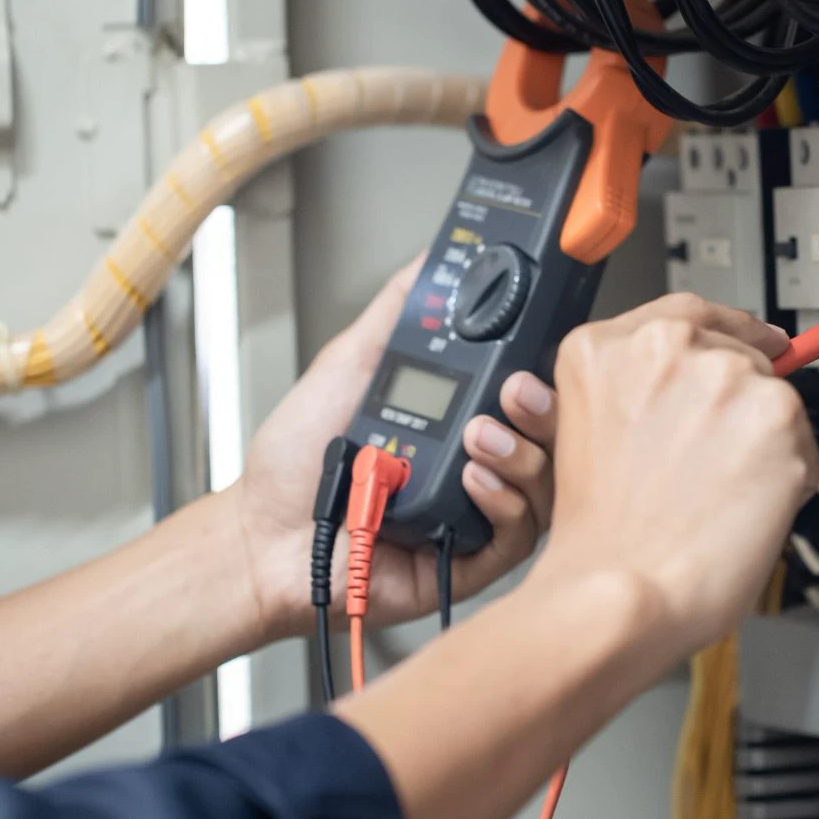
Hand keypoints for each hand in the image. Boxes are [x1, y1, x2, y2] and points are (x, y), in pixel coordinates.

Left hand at [231, 255, 558, 641]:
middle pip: (553, 436)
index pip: (531, 390)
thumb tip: (431, 258)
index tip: (537, 346)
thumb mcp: (349, 364)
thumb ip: (396, 312)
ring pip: (546, 484)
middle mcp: (478, 462)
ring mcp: (479, 512)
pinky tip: (470, 480)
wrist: (265, 535)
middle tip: (515, 389)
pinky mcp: (473, 561)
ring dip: (521, 454)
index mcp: (462, 417)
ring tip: (478, 436)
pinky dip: (502, 501)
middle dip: (546, 408)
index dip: (547, 370)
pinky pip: (518, 534)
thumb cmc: (298, 463)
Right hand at [534, 294, 814, 656]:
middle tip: (714, 464)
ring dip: (762, 443)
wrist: (623, 592)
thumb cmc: (600, 539)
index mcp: (605, 349)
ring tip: (717, 496)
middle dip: (737, 405)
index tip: (755, 339)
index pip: (687, 313)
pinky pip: (803, 442)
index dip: (728, 331)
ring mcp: (725, 377)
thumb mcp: (585, 434)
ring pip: (772, 398)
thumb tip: (699, 381)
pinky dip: (789, 477)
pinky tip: (744, 508)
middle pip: (736, 354)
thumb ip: (636, 391)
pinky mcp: (777, 415)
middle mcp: (666, 348)